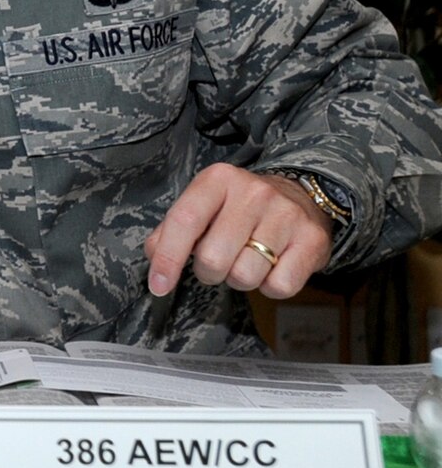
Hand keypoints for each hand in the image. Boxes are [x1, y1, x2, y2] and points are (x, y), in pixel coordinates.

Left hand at [145, 164, 332, 299]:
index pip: (184, 221)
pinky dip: (270, 287)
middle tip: (217, 263)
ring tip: (247, 260)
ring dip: (239, 280)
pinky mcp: (312, 239)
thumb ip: (172, 229)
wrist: (302, 196)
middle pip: (213, 257)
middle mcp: (253, 192)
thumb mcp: (204, 205)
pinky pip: (279, 287)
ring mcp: (286, 215)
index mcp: (218, 180)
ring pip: (245, 276)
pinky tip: (272, 267)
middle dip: (209, 272)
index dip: (167, 258)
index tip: (158, 286)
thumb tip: (154, 256)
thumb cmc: (240, 209)